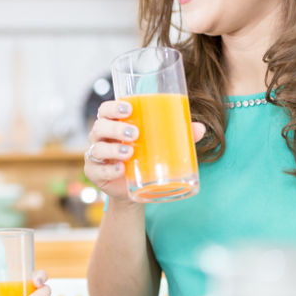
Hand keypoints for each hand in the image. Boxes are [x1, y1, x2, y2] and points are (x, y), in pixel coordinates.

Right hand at [85, 100, 205, 200]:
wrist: (134, 188)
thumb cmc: (144, 158)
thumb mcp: (159, 145)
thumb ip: (177, 136)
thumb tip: (200, 128)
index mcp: (113, 124)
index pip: (105, 110)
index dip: (113, 107)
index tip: (129, 108)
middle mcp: (100, 138)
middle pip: (99, 126)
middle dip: (115, 128)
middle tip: (135, 132)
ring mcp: (95, 157)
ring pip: (97, 148)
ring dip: (113, 149)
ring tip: (130, 151)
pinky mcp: (95, 174)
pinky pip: (97, 170)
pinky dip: (109, 170)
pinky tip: (120, 170)